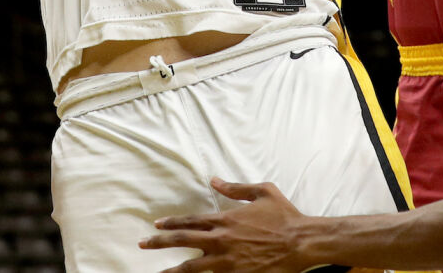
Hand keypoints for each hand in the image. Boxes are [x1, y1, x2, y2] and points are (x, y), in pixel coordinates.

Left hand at [142, 178, 308, 272]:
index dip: (171, 223)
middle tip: (142, 244)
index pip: (191, 220)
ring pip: (192, 267)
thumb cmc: (284, 215)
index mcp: (226, 218)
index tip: (156, 224)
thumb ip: (236, 187)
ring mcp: (227, 261)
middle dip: (160, 242)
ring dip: (173, 270)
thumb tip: (214, 179)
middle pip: (183, 241)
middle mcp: (222, 239)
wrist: (300, 242)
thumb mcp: (262, 191)